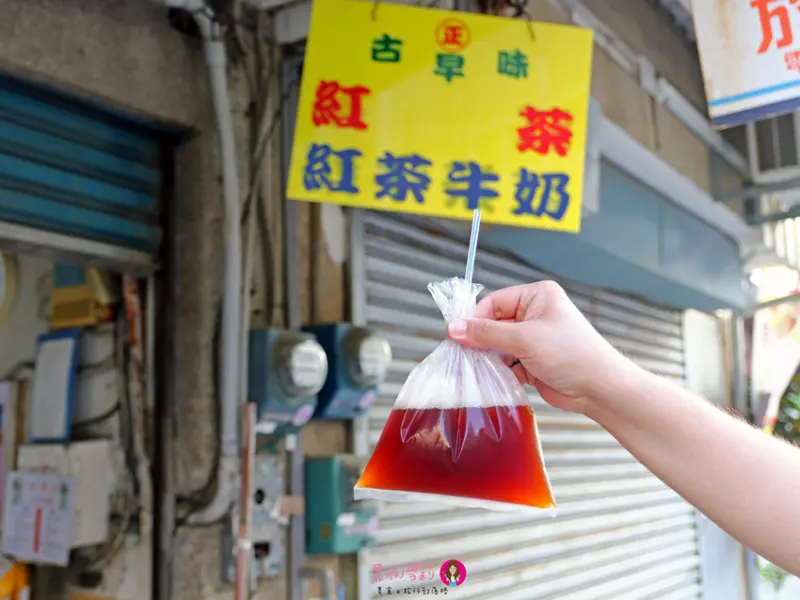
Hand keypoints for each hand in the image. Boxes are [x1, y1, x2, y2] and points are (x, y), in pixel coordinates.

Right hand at [447, 280, 636, 412]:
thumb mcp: (525, 339)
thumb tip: (453, 327)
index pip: (495, 302)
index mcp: (537, 296)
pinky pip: (506, 362)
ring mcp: (533, 339)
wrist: (599, 388)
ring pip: (498, 345)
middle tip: (460, 354)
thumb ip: (487, 333)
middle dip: (480, 340)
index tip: (456, 334)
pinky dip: (497, 370)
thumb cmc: (570, 354)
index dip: (475, 318)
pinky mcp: (532, 361)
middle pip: (494, 324)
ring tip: (472, 368)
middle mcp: (534, 314)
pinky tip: (488, 379)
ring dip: (487, 357)